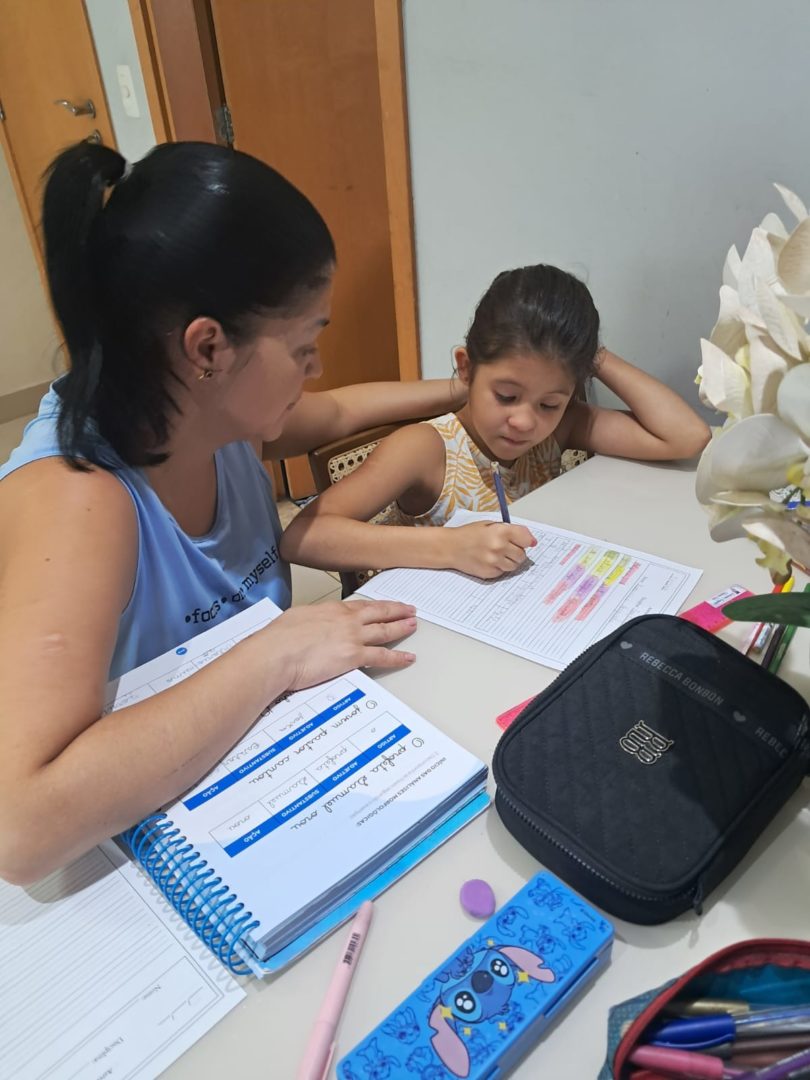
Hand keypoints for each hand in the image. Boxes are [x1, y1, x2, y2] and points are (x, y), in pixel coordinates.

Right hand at [268, 599, 417, 689]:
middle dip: (396, 610)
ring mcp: (352, 637)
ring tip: (413, 625)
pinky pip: (382, 656)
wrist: (276, 653)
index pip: (360, 606)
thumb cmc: (278, 638)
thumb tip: (310, 625)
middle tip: (410, 609)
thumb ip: (311, 620)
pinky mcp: (353, 656)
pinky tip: (408, 658)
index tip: (385, 605)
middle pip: (378, 612)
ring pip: (384, 630)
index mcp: (331, 609)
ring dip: (401, 627)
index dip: (376, 605)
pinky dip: (398, 657)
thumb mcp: (296, 618)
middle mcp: (345, 620)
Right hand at [445, 522, 535, 578]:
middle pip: (522, 554)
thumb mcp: (490, 524)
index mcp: (500, 532)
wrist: (450, 547)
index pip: (526, 539)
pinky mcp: (489, 573)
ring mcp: (494, 562)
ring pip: (515, 565)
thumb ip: (510, 530)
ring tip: (498, 554)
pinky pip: (504, 572)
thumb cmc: (469, 534)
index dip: (527, 541)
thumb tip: (530, 540)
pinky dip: (500, 567)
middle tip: (506, 547)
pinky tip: (490, 560)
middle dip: (517, 551)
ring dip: (510, 560)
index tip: (527, 542)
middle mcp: (499, 547)